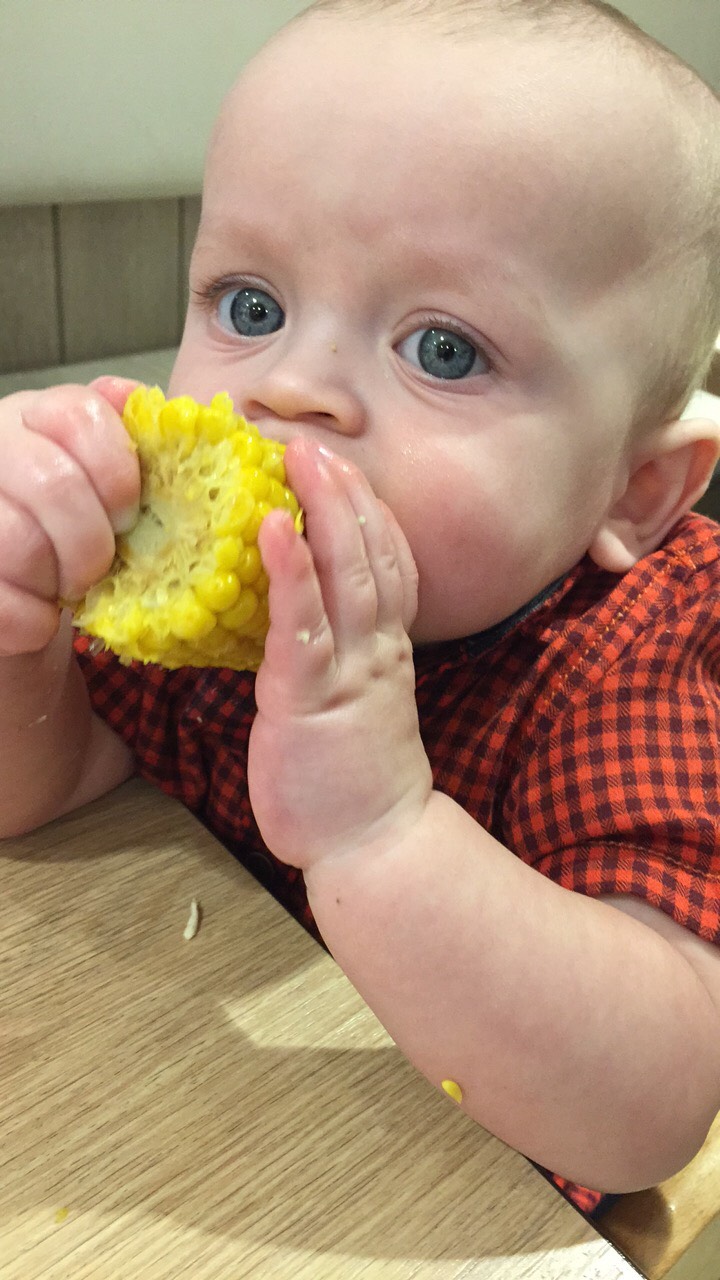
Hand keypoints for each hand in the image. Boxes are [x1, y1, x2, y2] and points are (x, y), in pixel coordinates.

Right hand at [0, 378, 140, 655]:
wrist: (30, 612)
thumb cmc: (74, 543)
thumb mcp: (104, 486)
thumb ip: (126, 440)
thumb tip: (137, 400)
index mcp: (29, 419)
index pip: (76, 413)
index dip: (116, 470)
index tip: (128, 514)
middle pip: (53, 482)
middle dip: (93, 540)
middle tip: (101, 567)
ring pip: (19, 541)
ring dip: (62, 581)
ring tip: (68, 591)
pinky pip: (4, 604)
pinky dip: (35, 622)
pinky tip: (40, 619)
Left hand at [250, 438, 432, 869]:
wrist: (372, 843)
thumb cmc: (350, 775)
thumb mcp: (353, 701)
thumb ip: (338, 652)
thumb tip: (302, 614)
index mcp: (384, 647)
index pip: (387, 562)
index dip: (367, 510)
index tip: (342, 467)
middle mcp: (377, 648)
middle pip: (372, 552)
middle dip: (348, 492)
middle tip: (318, 443)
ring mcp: (350, 670)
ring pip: (348, 575)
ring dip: (327, 511)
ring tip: (302, 458)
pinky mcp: (312, 698)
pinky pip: (303, 626)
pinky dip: (291, 572)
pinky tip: (274, 529)